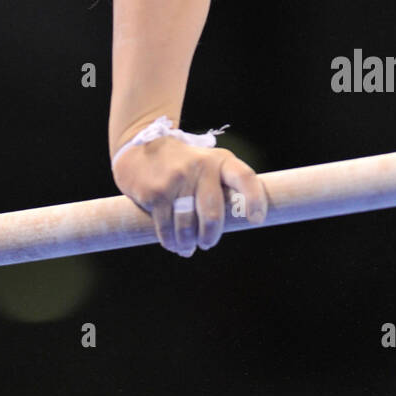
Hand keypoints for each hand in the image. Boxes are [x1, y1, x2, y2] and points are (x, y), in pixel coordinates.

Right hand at [113, 137, 266, 256]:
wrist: (140, 149)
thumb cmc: (183, 165)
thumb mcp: (207, 164)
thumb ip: (222, 187)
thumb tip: (236, 224)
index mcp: (219, 160)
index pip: (244, 177)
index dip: (254, 199)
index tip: (256, 220)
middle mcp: (200, 166)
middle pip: (212, 213)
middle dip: (210, 235)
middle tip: (206, 243)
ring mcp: (176, 179)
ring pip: (187, 226)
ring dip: (188, 243)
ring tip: (187, 247)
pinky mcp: (156, 192)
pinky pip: (166, 228)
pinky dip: (170, 241)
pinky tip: (172, 243)